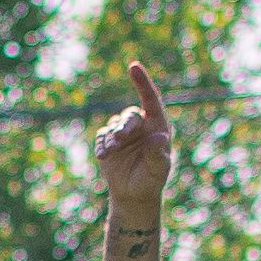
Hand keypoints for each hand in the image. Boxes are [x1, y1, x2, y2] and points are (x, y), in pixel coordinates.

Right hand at [91, 58, 173, 217]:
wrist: (133, 194)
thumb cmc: (151, 180)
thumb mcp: (158, 169)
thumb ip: (157, 154)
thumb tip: (158, 136)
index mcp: (157, 125)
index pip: (151, 99)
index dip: (143, 82)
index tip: (133, 67)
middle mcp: (140, 125)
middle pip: (130, 116)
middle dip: (124, 126)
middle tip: (120, 139)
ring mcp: (123, 132)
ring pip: (114, 125)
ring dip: (111, 138)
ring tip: (110, 152)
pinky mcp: (108, 141)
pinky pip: (103, 137)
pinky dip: (102, 145)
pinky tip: (104, 156)